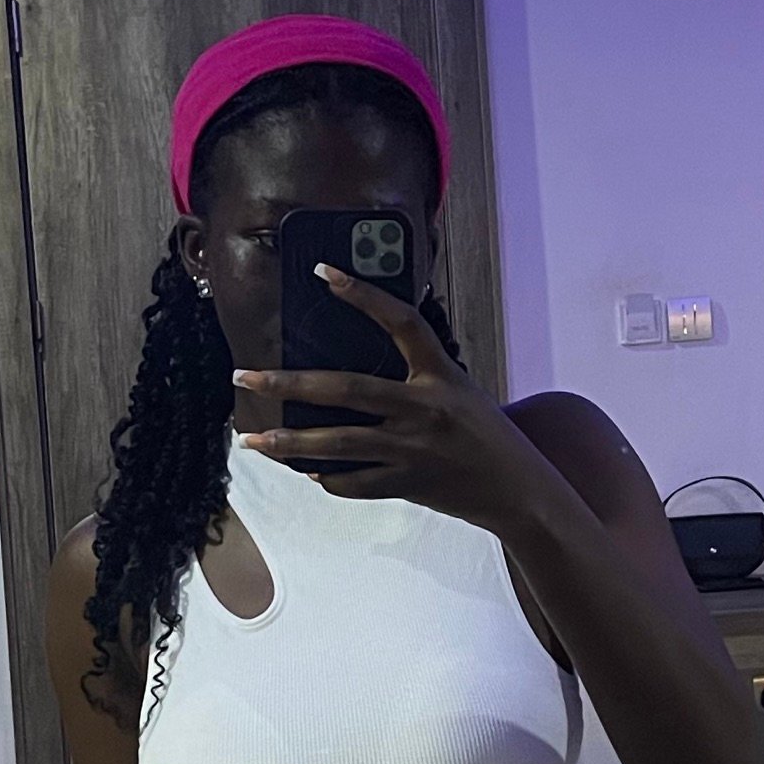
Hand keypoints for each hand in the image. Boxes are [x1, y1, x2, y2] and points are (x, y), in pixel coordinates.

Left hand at [233, 264, 558, 532]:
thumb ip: (417, 376)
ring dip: (290, 443)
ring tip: (252, 441)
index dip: (363, 294)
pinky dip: (327, 478)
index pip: (400, 321)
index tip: (323, 272)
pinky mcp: (408, 484)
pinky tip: (306, 471)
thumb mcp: (459, 390)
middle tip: (245, 377)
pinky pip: (355, 482)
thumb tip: (356, 370)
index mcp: (440, 375)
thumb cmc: (486, 435)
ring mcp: (413, 450)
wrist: (518, 491)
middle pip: (345, 389)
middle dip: (287, 384)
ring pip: (338, 444)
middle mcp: (424, 409)